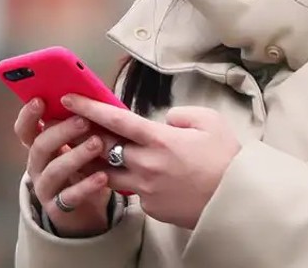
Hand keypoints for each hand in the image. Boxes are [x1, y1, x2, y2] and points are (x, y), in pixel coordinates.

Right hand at [14, 98, 113, 236]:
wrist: (84, 209)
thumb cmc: (82, 167)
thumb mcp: (75, 145)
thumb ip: (77, 124)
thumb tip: (89, 97)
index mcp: (38, 146)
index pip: (24, 129)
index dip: (28, 115)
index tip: (40, 100)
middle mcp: (36, 165)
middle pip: (40, 146)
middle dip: (61, 131)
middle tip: (84, 120)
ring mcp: (45, 187)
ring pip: (54, 170)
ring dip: (76, 155)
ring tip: (97, 143)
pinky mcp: (58, 207)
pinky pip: (70, 196)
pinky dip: (86, 185)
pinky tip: (102, 176)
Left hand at [61, 94, 240, 229]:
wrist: (238, 201)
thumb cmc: (227, 160)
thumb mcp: (210, 122)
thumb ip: (182, 114)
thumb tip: (166, 120)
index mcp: (159, 139)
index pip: (115, 120)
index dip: (88, 107)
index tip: (69, 99)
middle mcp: (147, 164)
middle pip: (103, 149)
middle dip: (85, 137)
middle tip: (73, 127)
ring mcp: (146, 189)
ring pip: (109, 174)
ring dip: (98, 163)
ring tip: (93, 153)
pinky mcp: (151, 208)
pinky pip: (134, 193)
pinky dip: (134, 183)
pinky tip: (145, 179)